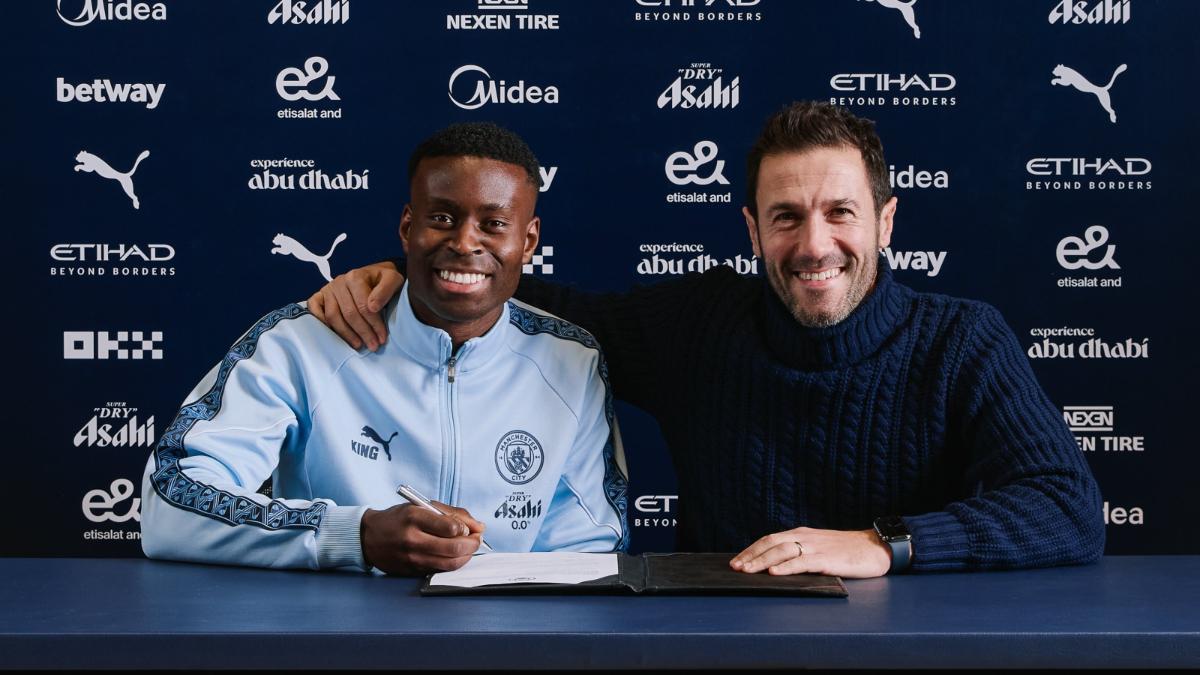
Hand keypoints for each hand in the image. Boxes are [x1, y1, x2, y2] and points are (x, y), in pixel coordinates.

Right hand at [307, 262, 404, 350]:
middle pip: (348, 313)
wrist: (375, 274)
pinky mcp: (319, 295)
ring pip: (332, 316)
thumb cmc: (383, 279)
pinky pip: (314, 309)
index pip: (363, 306)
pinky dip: (320, 322)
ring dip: (345, 333)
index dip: (374, 324)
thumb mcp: (393, 279)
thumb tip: (373, 307)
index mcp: (355, 277)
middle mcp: (339, 282)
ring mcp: (327, 289)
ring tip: (358, 345)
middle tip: (373, 346)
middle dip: (362, 332)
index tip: (382, 338)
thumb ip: (386, 290)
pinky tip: (333, 334)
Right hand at [360, 502, 484, 574]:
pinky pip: (440, 570)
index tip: (470, 527)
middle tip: (477, 539)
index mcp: (414, 517)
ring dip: (466, 556)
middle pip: (454, 548)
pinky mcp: (412, 571)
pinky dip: (453, 564)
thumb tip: (478, 526)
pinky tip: (455, 555)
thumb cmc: (398, 518)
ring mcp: (412, 558)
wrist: (368, 537)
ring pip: (450, 563)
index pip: (450, 527)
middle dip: (473, 544)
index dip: (467, 528)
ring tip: (469, 548)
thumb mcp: (421, 506)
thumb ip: (451, 514)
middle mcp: (413, 539)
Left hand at [729, 527, 891, 578]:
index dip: (751, 550)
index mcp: (801, 534)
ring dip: (762, 561)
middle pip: (771, 543)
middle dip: (751, 556)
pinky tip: (774, 573)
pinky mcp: (827, 559)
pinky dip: (786, 567)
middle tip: (735, 567)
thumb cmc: (848, 551)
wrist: (876, 547)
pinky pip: (802, 562)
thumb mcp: (819, 547)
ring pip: (782, 552)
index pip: (769, 539)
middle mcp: (805, 537)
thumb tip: (777, 565)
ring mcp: (816, 548)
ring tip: (747, 570)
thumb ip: (800, 552)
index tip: (736, 560)